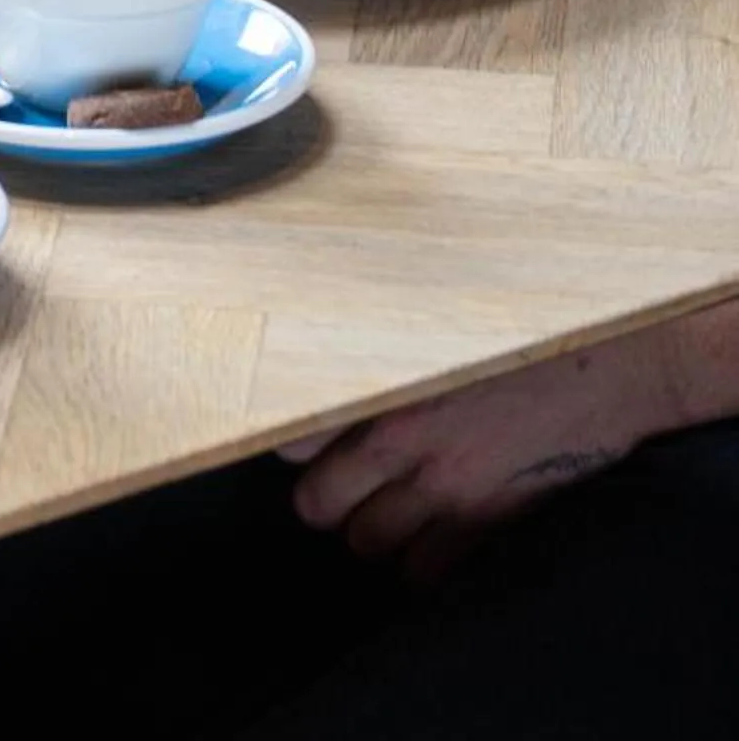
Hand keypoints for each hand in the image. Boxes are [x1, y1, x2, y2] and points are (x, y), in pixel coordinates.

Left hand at [283, 332, 680, 580]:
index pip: (292, 440)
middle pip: (317, 505)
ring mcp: (446, 488)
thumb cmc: (522, 341)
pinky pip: (426, 573)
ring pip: (367, 543)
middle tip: (346, 492)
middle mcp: (403, 441)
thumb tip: (314, 371)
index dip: (298, 450)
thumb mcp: (431, 334)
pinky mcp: (490, 522)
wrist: (615, 367)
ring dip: (374, 534)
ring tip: (394, 515)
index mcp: (380, 386)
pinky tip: (434, 541)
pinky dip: (421, 565)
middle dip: (327, 503)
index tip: (310, 450)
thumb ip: (374, 358)